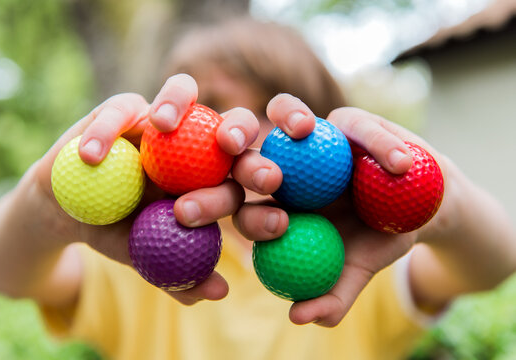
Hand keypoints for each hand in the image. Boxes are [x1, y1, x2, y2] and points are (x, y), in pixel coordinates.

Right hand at [35, 74, 258, 304]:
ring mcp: (161, 121)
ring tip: (162, 124)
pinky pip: (119, 109)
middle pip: (232, 125)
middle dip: (242, 137)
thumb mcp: (151, 257)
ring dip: (175, 103)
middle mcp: (195, 141)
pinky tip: (93, 156)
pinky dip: (106, 130)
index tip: (279, 222)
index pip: (249, 174)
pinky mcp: (121, 108)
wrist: (72, 213)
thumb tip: (220, 291)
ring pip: (182, 92)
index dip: (267, 193)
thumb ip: (182, 273)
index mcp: (213, 175)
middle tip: (235, 161)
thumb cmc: (121, 233)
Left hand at [231, 94, 453, 325]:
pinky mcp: (348, 122)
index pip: (238, 204)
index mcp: (277, 203)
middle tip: (249, 178)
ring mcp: (314, 139)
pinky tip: (371, 148)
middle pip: (245, 160)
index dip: (211, 206)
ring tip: (300, 130)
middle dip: (234, 168)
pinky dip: (365, 136)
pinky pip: (349, 122)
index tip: (189, 215)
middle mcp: (287, 165)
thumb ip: (331, 295)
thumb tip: (297, 317)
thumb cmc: (379, 239)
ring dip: (286, 119)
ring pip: (284, 116)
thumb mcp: (356, 270)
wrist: (421, 208)